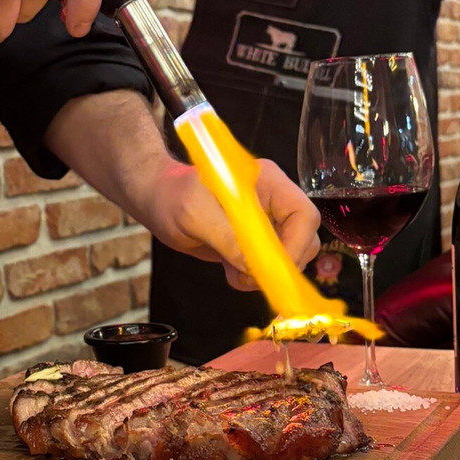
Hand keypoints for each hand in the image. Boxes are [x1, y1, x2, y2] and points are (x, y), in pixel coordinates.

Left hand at [43, 91, 321, 292]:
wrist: (156, 199)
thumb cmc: (171, 196)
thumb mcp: (195, 214)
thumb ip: (227, 238)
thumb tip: (254, 266)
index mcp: (268, 182)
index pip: (303, 215)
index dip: (296, 245)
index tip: (273, 269)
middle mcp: (272, 202)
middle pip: (304, 239)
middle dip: (282, 265)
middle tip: (250, 277)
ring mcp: (264, 223)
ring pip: (288, 257)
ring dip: (265, 275)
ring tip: (233, 274)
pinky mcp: (251, 242)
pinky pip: (267, 266)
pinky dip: (253, 277)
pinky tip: (230, 273)